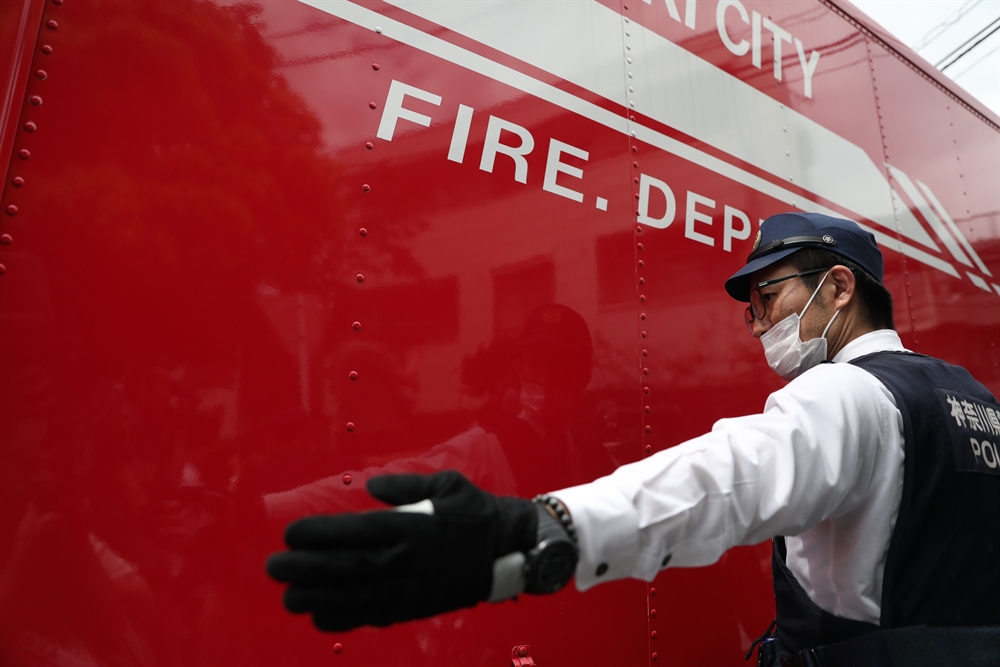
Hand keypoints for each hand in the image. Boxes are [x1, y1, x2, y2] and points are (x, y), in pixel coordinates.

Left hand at [266, 471, 535, 630]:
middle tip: (274, 567)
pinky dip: (347, 619)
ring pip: (359, 596)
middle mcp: (409, 559)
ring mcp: (413, 587)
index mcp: (413, 525)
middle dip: (308, 568)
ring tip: (288, 597)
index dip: (321, 534)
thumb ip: (406, 484)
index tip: (291, 534)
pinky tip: (320, 618)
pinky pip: (377, 616)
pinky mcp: (417, 607)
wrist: (510, 549)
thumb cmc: (474, 511)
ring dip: (319, 598)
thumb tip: (372, 486)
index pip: (358, 530)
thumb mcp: (447, 483)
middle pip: (350, 567)